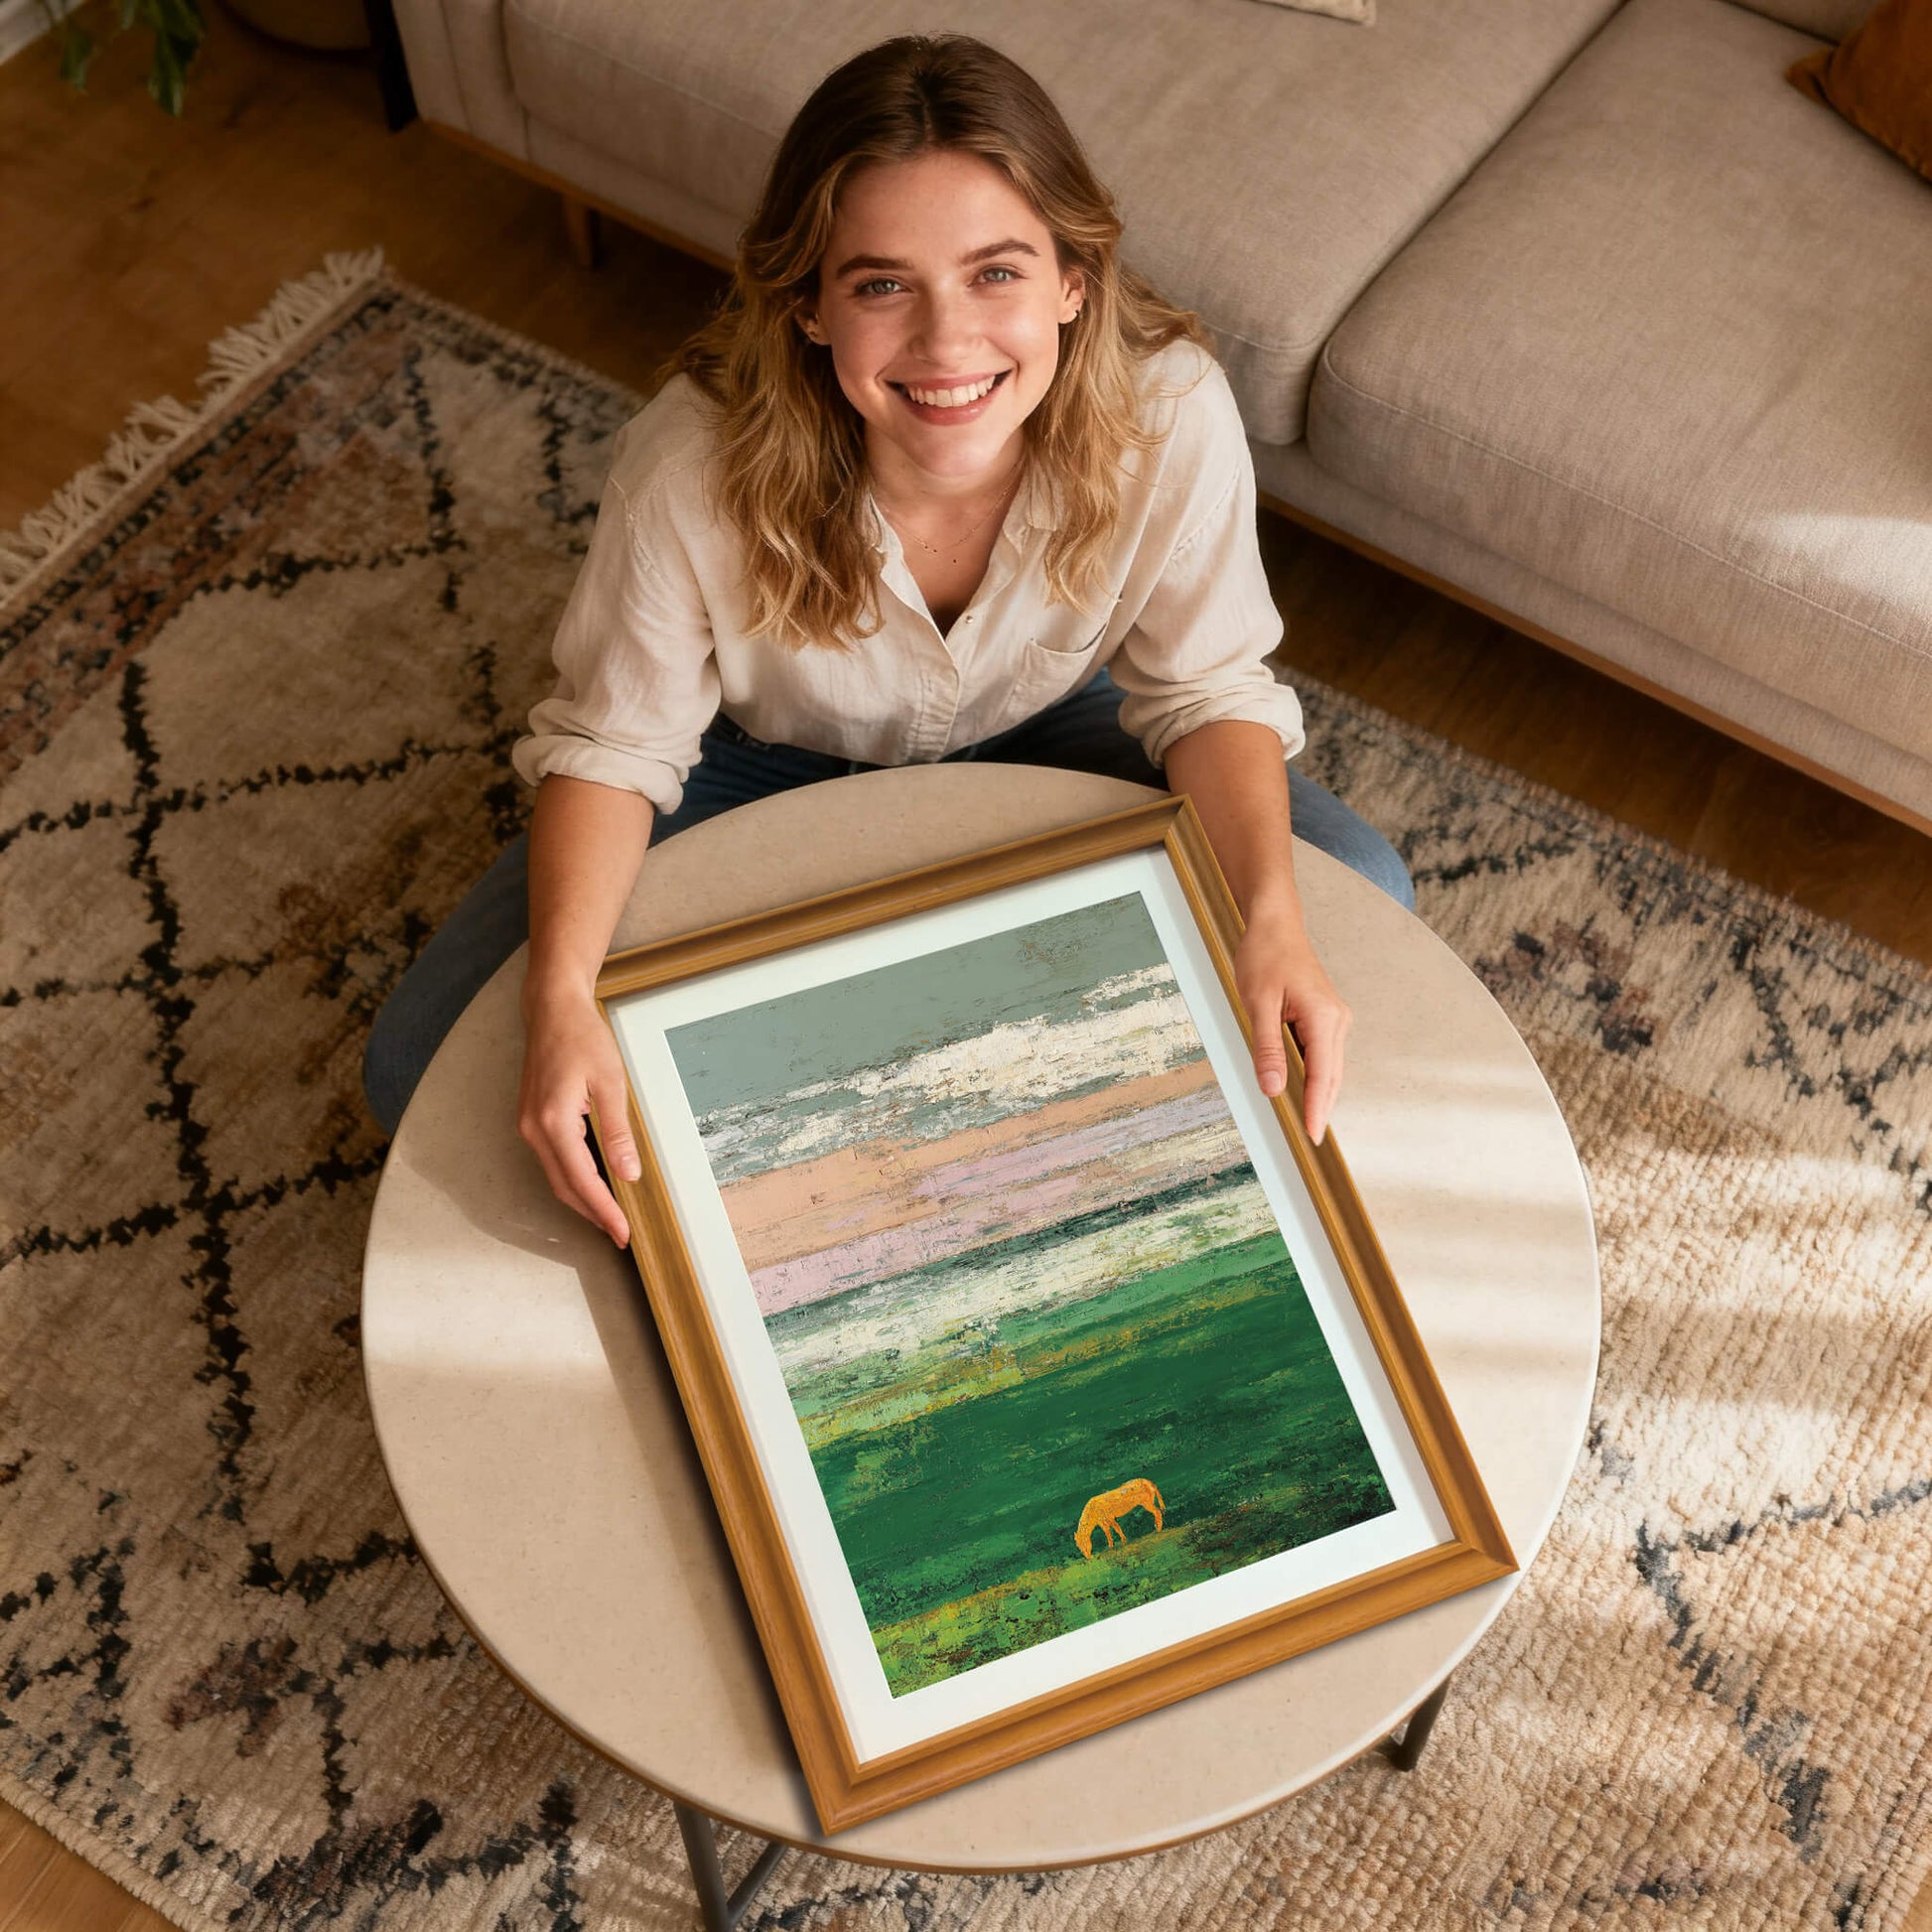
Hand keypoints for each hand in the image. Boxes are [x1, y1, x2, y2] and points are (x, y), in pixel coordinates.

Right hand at [517, 986, 641, 1245]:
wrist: (552, 1010)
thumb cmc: (583, 1039)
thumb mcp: (611, 1083)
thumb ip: (617, 1131)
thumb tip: (628, 1173)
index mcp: (553, 1121)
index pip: (581, 1180)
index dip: (603, 1211)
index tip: (623, 1233)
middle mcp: (533, 1129)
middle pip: (564, 1186)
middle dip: (593, 1213)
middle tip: (621, 1233)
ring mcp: (528, 1125)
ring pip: (556, 1176)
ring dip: (582, 1199)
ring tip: (610, 1216)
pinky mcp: (531, 1119)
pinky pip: (553, 1160)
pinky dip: (573, 1178)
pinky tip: (594, 1184)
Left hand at [1233, 910, 1350, 1144]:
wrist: (1275, 925)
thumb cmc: (1265, 957)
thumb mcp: (1258, 1003)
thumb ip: (1266, 1048)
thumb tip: (1272, 1089)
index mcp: (1323, 1018)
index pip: (1322, 1076)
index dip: (1317, 1109)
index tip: (1313, 1137)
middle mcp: (1337, 1020)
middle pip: (1331, 1076)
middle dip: (1322, 1109)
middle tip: (1312, 1141)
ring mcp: (1334, 1019)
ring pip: (1329, 1067)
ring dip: (1320, 1095)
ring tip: (1309, 1124)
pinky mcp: (1326, 1017)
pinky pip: (1323, 1054)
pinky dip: (1316, 1076)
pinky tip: (1304, 1091)